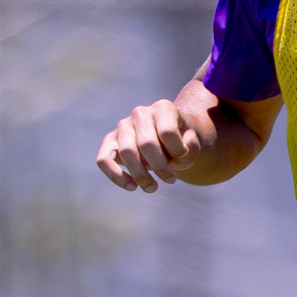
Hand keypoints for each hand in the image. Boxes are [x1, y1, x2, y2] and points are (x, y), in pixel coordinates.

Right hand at [97, 94, 218, 191]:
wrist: (168, 143)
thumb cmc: (180, 144)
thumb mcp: (192, 145)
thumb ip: (191, 147)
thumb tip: (179, 151)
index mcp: (163, 108)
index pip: (168, 132)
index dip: (178, 151)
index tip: (183, 158)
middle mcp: (141, 113)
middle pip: (146, 143)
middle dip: (160, 167)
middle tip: (171, 180)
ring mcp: (123, 126)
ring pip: (126, 152)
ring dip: (141, 175)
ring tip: (152, 188)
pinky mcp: (110, 141)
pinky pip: (104, 159)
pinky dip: (115, 176)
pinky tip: (132, 187)